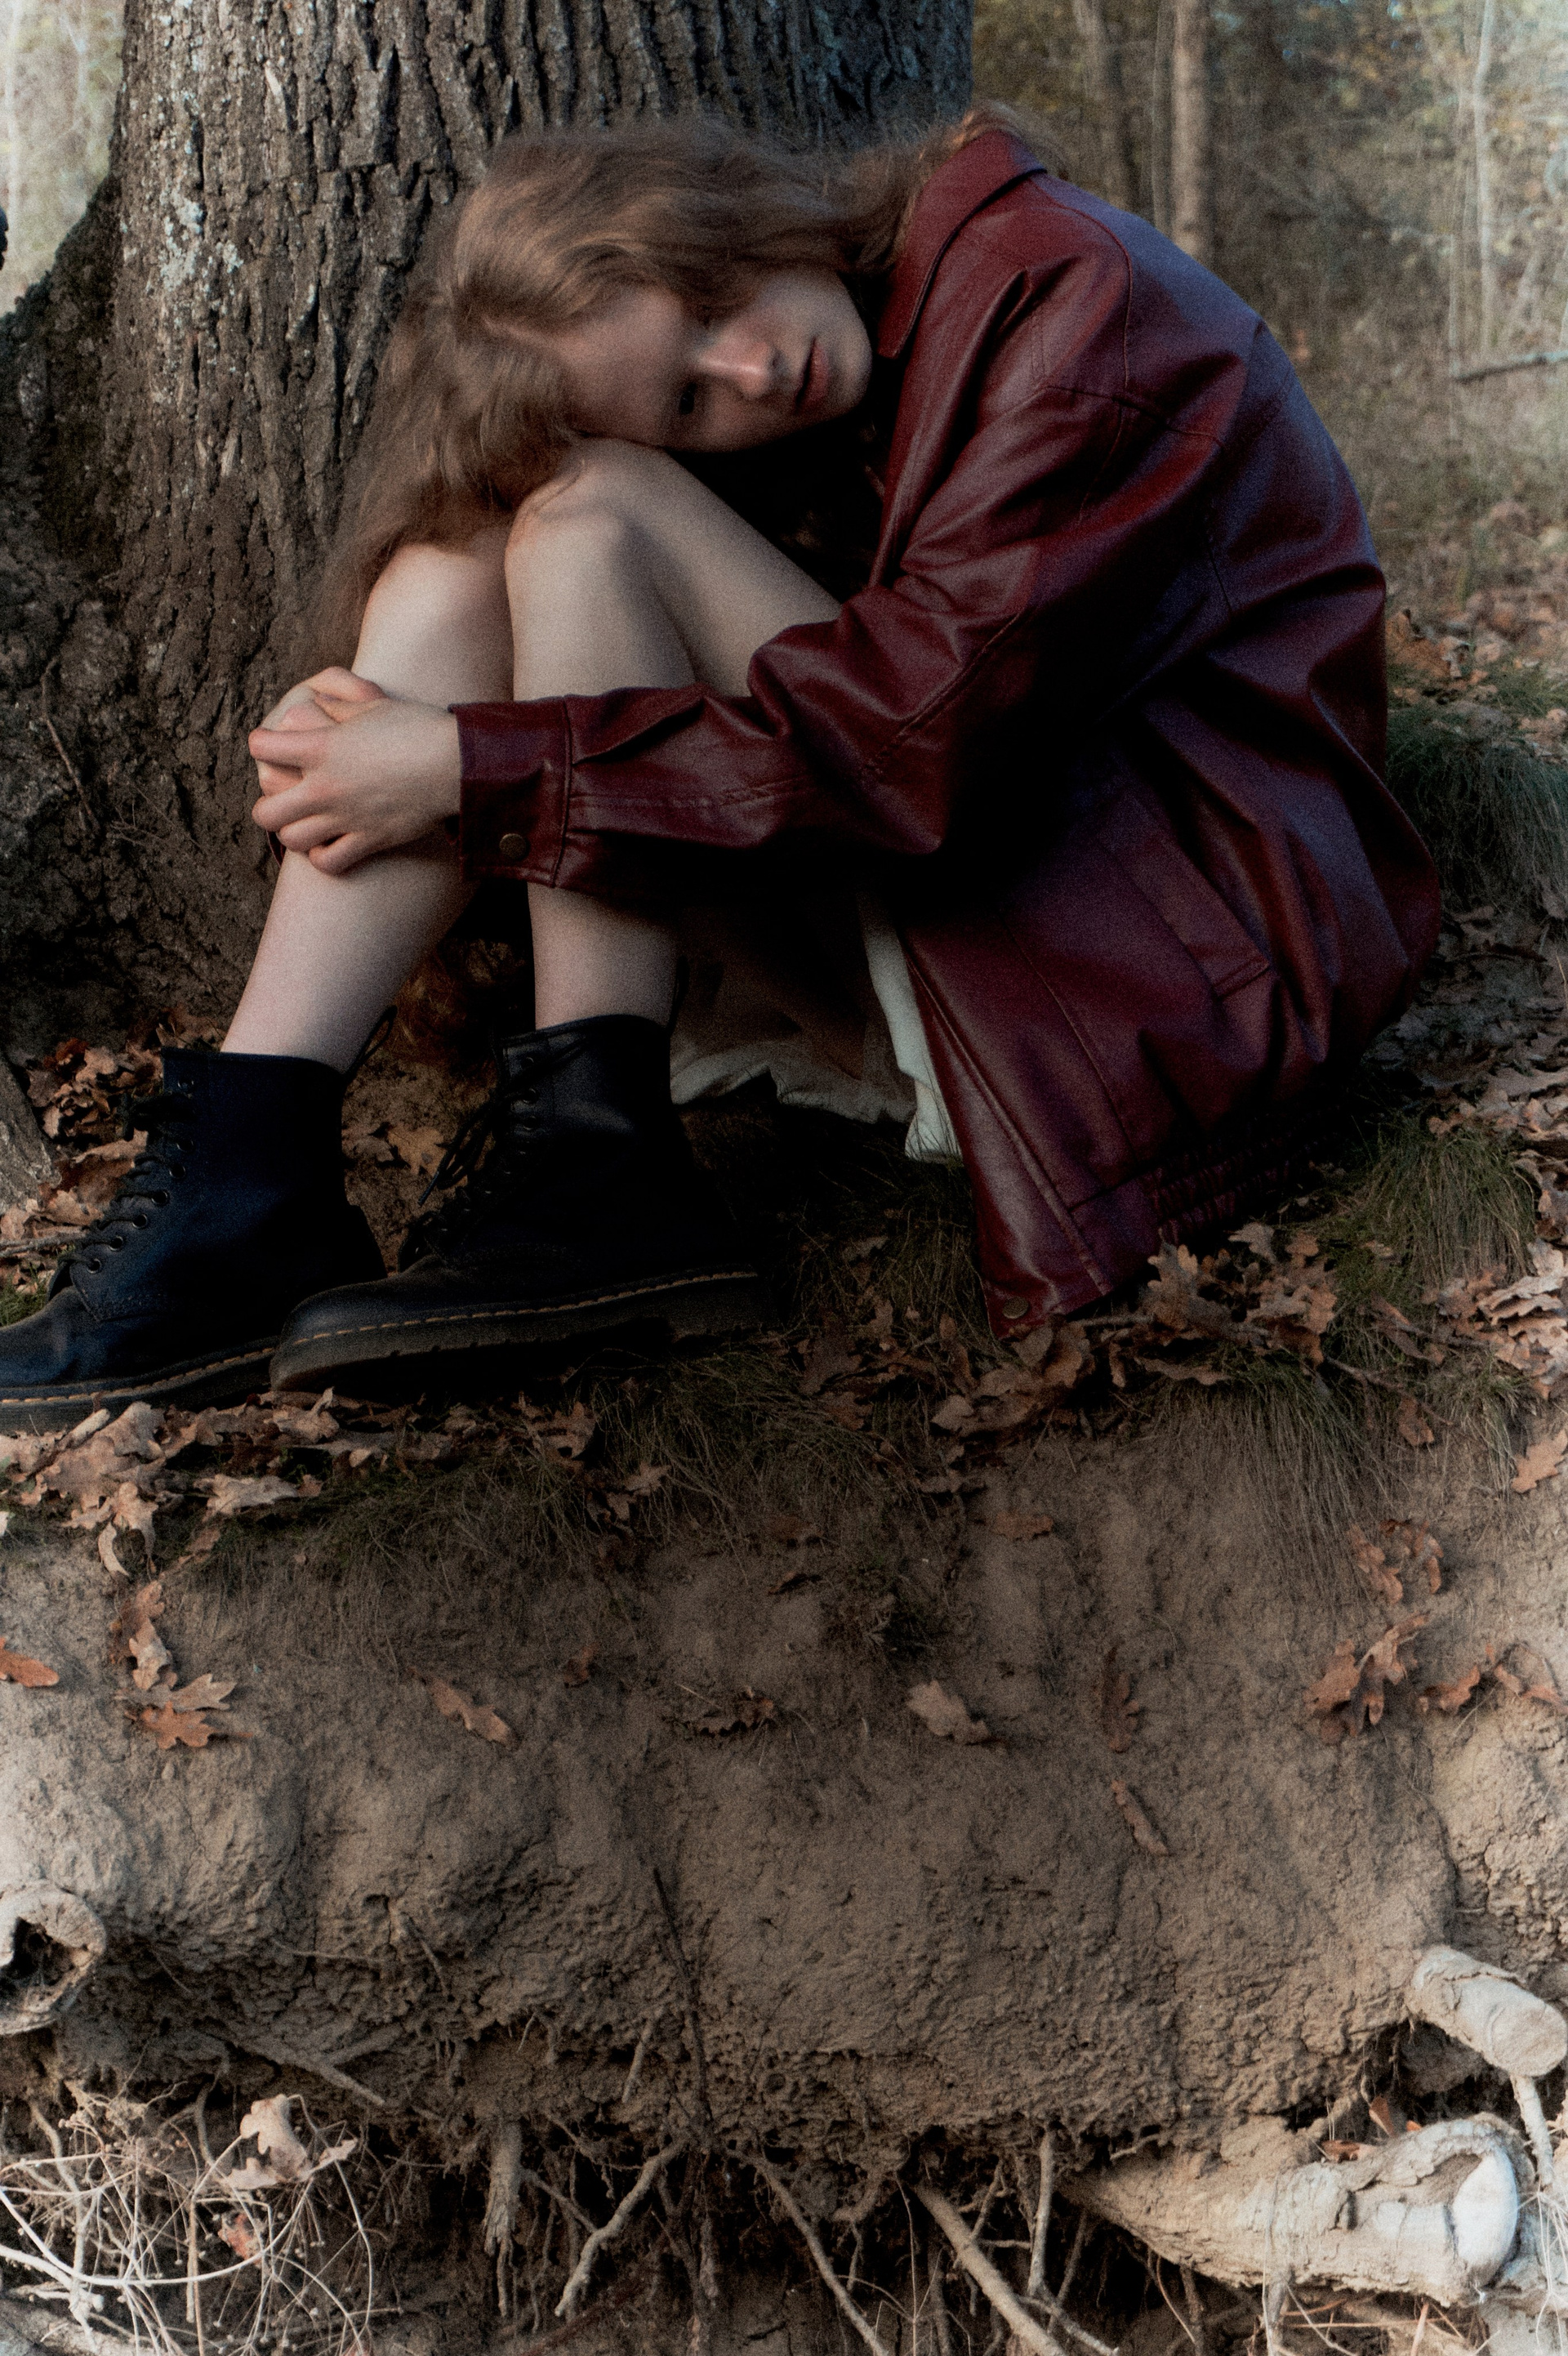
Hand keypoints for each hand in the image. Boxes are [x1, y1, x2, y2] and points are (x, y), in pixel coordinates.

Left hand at [248, 680, 462, 875]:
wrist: (456, 763)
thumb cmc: (417, 727)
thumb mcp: (372, 705)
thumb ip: (337, 706)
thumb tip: (317, 703)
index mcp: (321, 747)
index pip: (261, 747)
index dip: (261, 743)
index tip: (271, 744)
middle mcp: (325, 786)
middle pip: (265, 812)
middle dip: (268, 805)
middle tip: (282, 799)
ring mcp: (345, 817)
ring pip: (292, 840)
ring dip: (294, 832)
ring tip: (307, 823)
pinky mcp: (368, 840)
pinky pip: (328, 862)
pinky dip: (323, 856)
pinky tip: (331, 843)